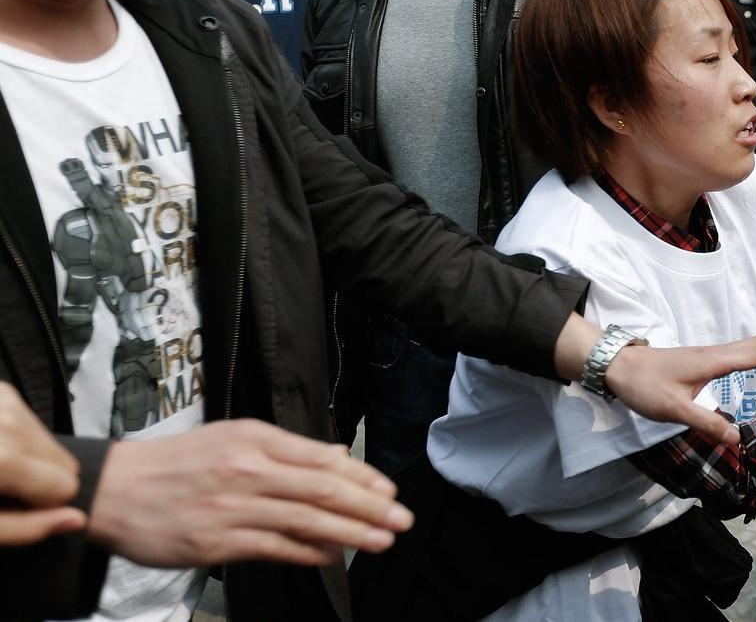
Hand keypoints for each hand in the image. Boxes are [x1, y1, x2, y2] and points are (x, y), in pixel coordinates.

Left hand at [0, 382, 85, 545]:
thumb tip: (78, 520)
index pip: (66, 487)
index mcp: (4, 460)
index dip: (41, 503)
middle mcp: (9, 424)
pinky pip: (36, 425)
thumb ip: (27, 530)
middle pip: (64, 462)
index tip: (15, 504)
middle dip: (36, 479)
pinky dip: (19, 439)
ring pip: (53, 444)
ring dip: (29, 460)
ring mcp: (6, 403)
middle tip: (3, 486)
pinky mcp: (5, 393)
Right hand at [87, 419, 411, 567]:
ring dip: (350, 533)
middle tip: (401, 519)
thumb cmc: (180, 463)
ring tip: (381, 540)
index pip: (323, 458)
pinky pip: (275, 547)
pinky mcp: (218, 542)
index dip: (363, 478)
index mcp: (256, 439)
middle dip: (369, 507)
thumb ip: (288, 451)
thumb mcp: (235, 439)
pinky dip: (309, 552)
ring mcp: (234, 507)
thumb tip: (339, 459)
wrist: (116, 489)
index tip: (389, 492)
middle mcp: (249, 470)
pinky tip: (333, 555)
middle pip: (323, 488)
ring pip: (306, 519)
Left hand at [607, 335, 755, 445]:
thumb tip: (737, 439)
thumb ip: (706, 424)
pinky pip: (741, 350)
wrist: (618, 366)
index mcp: (713, 361)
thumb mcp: (673, 410)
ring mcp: (710, 354)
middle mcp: (716, 353)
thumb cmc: (643, 386)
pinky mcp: (703, 359)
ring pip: (752, 344)